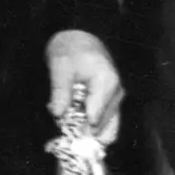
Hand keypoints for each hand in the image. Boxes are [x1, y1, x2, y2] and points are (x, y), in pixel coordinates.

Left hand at [46, 29, 121, 145]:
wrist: (81, 39)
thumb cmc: (71, 49)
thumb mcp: (60, 67)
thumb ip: (60, 91)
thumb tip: (58, 114)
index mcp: (106, 83)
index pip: (95, 117)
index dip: (80, 130)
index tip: (64, 134)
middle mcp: (116, 94)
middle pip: (104, 128)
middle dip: (83, 135)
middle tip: (63, 135)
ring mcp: (116, 99)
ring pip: (107, 130)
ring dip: (86, 133)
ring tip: (66, 128)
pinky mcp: (111, 103)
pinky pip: (104, 123)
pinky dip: (89, 128)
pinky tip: (72, 122)